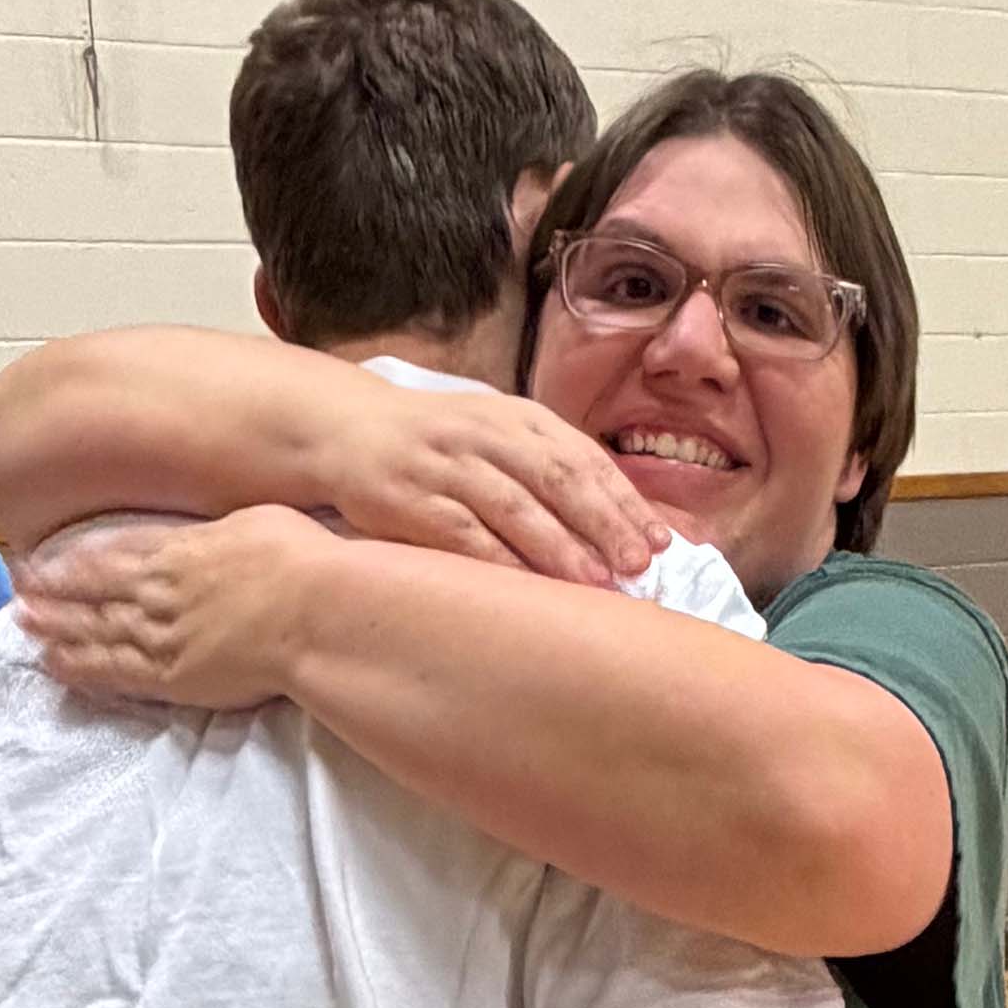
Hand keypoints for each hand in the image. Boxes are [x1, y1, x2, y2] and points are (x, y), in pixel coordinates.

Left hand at [15, 506, 339, 709]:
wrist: (317, 612)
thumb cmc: (303, 562)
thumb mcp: (260, 521)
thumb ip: (224, 531)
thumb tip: (216, 534)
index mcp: (181, 548)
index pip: (116, 552)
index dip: (77, 558)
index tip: (48, 558)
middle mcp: (160, 589)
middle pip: (93, 590)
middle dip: (53, 592)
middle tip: (18, 592)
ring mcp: (162, 634)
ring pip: (93, 630)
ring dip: (55, 627)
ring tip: (24, 626)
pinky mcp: (172, 675)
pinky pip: (113, 672)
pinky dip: (79, 666)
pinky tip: (55, 665)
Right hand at [331, 385, 668, 587]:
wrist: (347, 429)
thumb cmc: (439, 443)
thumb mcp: (498, 434)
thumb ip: (551, 466)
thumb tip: (623, 523)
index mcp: (518, 417)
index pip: (584, 458)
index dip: (625, 501)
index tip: (660, 542)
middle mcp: (487, 435)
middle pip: (558, 479)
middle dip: (604, 523)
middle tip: (638, 565)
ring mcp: (447, 466)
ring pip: (515, 508)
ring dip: (560, 547)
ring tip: (597, 582)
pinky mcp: (409, 499)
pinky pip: (463, 534)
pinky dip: (500, 563)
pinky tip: (528, 590)